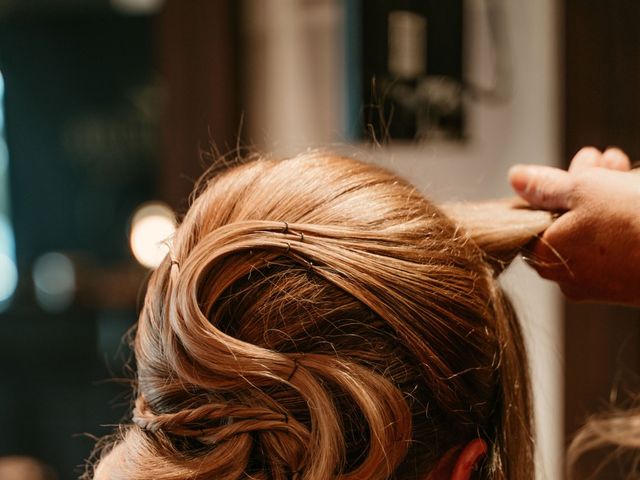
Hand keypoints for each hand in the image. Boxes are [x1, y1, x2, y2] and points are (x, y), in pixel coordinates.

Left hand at [508, 147, 639, 305]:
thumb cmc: (637, 220)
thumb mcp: (584, 189)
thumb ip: (546, 185)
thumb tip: (516, 178)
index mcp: (546, 257)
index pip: (533, 219)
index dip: (551, 187)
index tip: (569, 167)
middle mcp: (569, 277)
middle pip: (564, 221)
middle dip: (580, 183)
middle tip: (598, 158)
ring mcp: (601, 284)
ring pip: (592, 230)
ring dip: (603, 193)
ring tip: (619, 165)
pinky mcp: (629, 284)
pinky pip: (616, 245)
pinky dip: (621, 217)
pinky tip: (634, 189)